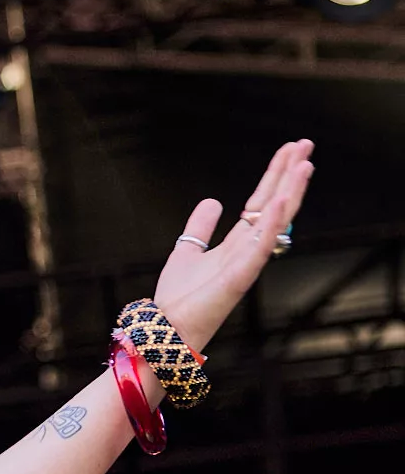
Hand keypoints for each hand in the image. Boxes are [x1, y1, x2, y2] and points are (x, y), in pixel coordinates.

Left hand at [154, 139, 313, 354]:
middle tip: (305, 143)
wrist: (167, 329)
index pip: (261, 202)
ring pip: (275, 222)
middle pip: (274, 205)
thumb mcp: (187, 251)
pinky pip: (260, 249)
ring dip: (290, 192)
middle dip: (289, 175)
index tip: (290, 149)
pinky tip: (280, 201)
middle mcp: (248, 251)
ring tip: (304, 164)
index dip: (275, 175)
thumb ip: (200, 228)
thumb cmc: (179, 298)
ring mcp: (247, 264)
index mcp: (237, 244)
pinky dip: (270, 225)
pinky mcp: (238, 278)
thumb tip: (214, 201)